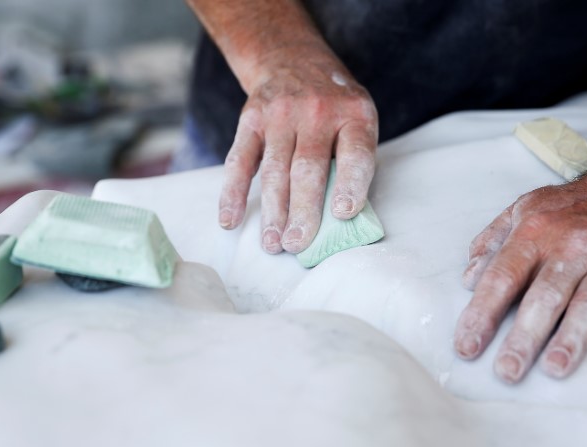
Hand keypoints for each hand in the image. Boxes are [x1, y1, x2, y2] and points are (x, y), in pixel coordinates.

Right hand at [218, 49, 378, 253]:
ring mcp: (281, 115)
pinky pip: (239, 160)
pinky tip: (229, 220)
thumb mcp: (356, 120)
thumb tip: (340, 223)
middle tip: (298, 245)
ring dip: (272, 212)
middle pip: (308, 169)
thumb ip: (352, 161)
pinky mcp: (251, 120)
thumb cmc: (333, 108)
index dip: (350, 183)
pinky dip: (232, 193)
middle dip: (303, 212)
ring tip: (273, 244)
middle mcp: (317, 113)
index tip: (343, 213)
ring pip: (274, 171)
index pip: (355, 153)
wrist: (293, 60)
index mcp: (354, 115)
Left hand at [454, 166, 586, 382]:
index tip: (466, 346)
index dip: (481, 313)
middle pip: (543, 296)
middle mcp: (572, 245)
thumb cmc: (573, 206)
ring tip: (554, 369)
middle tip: (507, 371)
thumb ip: (492, 242)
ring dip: (571, 338)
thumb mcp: (524, 210)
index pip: (502, 277)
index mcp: (534, 233)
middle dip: (523, 336)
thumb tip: (469, 278)